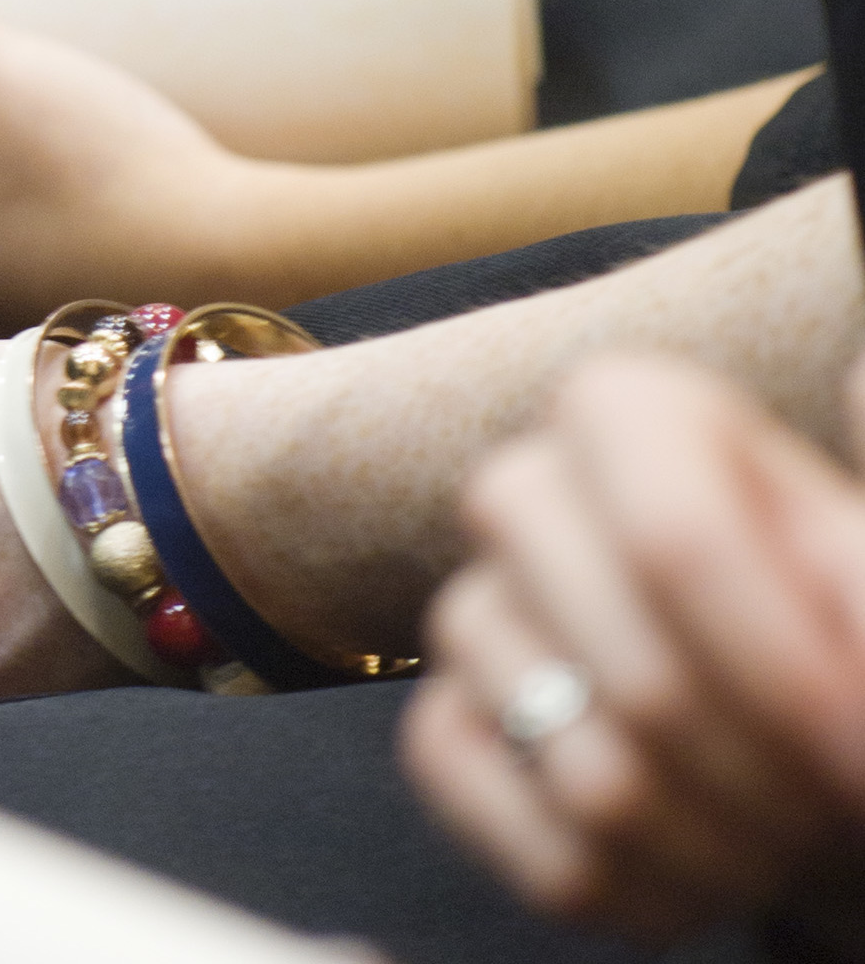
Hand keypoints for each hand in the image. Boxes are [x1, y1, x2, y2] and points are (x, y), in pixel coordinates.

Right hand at [402, 356, 864, 944]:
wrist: (813, 741)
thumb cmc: (851, 645)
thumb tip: (862, 376)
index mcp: (638, 416)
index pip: (674, 540)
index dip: (779, 668)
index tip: (861, 741)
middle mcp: (528, 493)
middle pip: (642, 681)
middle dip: (769, 779)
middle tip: (843, 804)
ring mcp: (474, 616)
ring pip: (592, 776)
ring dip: (726, 848)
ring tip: (789, 841)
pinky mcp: (444, 731)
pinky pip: (533, 848)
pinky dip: (634, 889)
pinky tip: (701, 871)